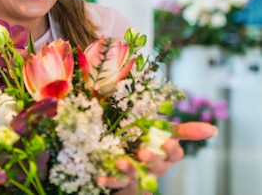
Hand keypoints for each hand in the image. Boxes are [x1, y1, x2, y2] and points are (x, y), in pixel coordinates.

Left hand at [98, 121, 217, 193]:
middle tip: (143, 151)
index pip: (174, 154)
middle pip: (157, 166)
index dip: (172, 149)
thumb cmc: (149, 147)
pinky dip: (109, 180)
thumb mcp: (164, 135)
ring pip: (136, 174)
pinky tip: (100, 177)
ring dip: (128, 169)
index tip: (168, 140)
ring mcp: (137, 174)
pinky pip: (115, 182)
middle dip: (152, 159)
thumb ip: (184, 131)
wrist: (131, 172)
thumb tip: (214, 130)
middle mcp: (153, 167)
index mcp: (165, 155)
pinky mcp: (121, 180)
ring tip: (120, 161)